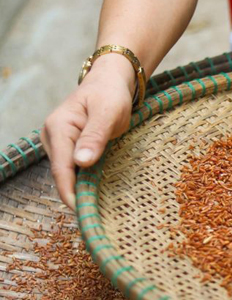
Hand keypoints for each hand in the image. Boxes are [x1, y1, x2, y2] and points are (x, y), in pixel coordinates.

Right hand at [41, 54, 134, 208]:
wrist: (110, 81)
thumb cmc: (111, 95)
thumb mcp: (108, 113)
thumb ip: (95, 137)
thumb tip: (81, 162)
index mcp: (59, 128)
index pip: (62, 168)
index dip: (70, 192)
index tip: (81, 212)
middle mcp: (53, 136)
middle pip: (62, 174)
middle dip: (76, 195)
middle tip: (95, 218)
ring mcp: (58, 142)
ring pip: (67, 173)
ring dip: (80, 189)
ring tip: (97, 210)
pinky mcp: (68, 146)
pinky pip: (73, 168)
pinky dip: (83, 181)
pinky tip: (96, 193)